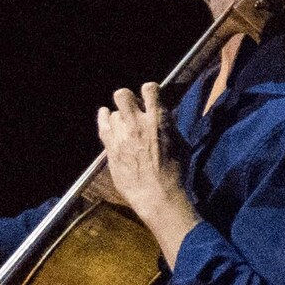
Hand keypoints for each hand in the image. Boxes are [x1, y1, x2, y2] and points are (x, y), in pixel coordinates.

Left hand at [96, 83, 197, 252]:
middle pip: (123, 95)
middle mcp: (137, 123)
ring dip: (121, 116)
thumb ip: (169, 127)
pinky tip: (106, 116)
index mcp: (159, 120)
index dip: (150, 90)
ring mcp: (121, 136)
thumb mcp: (181, 144)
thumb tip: (163, 117)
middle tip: (135, 108)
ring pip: (113, 113)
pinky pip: (102, 126)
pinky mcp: (110, 149)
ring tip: (125, 124)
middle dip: (129, 98)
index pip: (150, 88)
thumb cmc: (177, 173)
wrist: (158, 196)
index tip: (151, 97)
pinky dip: (104, 119)